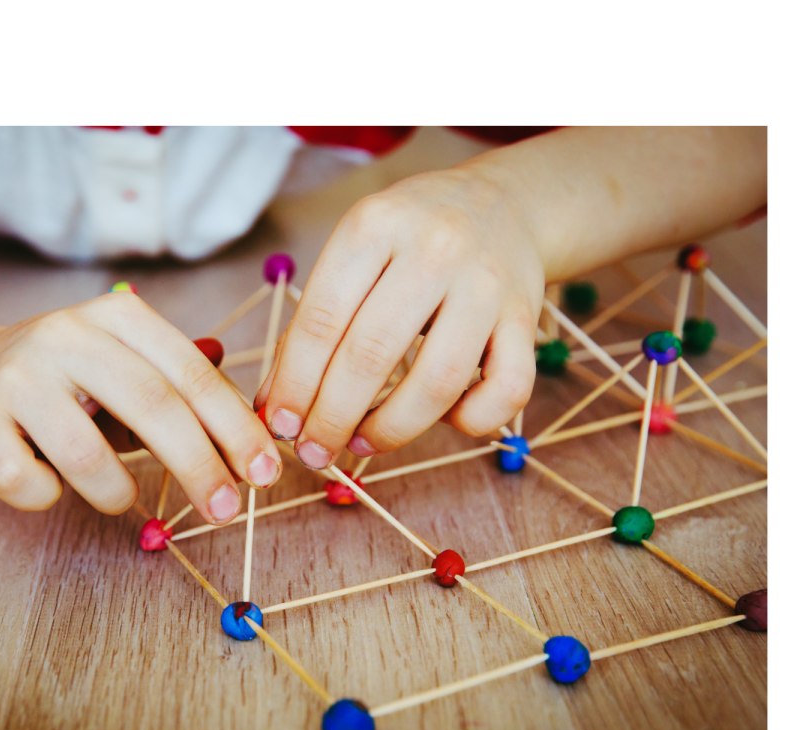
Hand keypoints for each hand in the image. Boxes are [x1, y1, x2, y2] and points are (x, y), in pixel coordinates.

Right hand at [0, 290, 281, 521]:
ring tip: (120, 500)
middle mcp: (65, 334)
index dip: (235, 427)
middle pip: (151, 406)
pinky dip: (48, 496)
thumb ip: (190, 391)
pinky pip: (25, 481)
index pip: (191, 373)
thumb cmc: (74, 383)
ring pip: (87, 455)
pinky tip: (51, 484)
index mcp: (118, 316)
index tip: (266, 472)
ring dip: (117, 493)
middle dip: (200, 467)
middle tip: (226, 512)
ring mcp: (16, 375)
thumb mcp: (133, 367)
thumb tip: (259, 431)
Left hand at [255, 165, 543, 467]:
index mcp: (375, 225)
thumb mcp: (354, 255)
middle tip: (314, 453)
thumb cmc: (410, 241)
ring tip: (361, 443)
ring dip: (391, 430)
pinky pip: (505, 390)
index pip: (322, 319)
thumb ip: (313, 324)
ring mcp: (487, 284)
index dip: (295, 383)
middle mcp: (435, 249)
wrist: (504, 204)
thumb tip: (274, 405)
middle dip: (332, 417)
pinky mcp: (526, 317)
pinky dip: (470, 420)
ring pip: (437, 382)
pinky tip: (444, 417)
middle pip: (371, 355)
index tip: (280, 425)